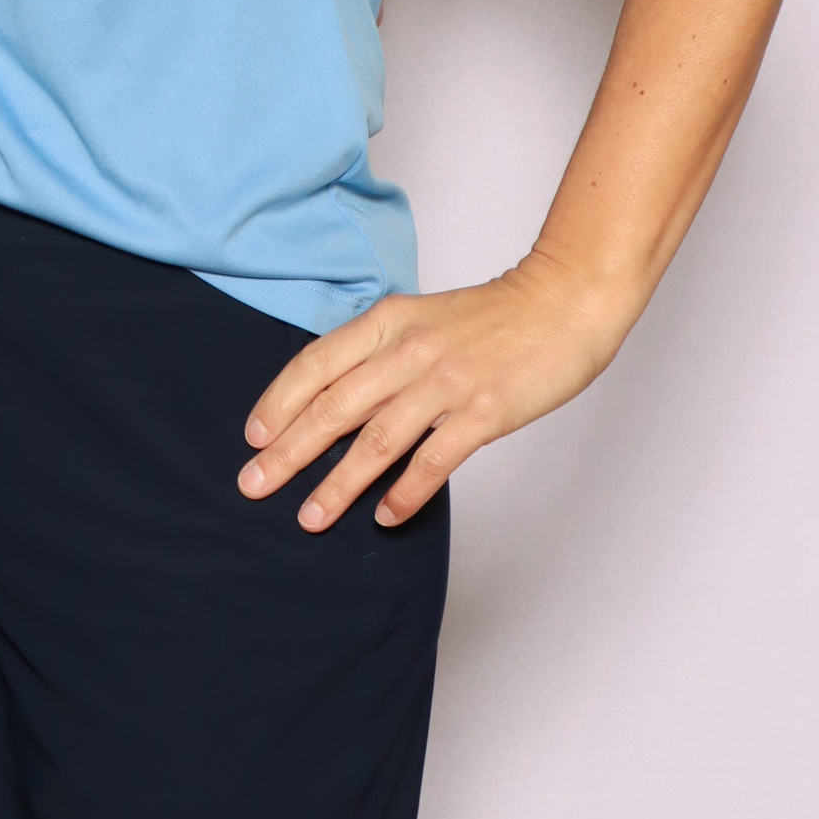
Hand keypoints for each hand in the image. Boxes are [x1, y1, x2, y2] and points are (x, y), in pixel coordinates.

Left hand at [237, 253, 633, 530]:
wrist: (564, 301)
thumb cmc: (494, 316)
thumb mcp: (423, 318)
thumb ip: (381, 353)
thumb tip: (335, 399)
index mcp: (390, 321)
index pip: (317, 363)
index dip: (279, 402)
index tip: (254, 438)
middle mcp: (410, 350)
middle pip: (334, 407)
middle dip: (289, 452)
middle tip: (254, 486)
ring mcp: (447, 382)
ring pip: (376, 440)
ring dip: (338, 484)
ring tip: (310, 517)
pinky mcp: (484, 412)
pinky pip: (433, 461)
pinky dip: (405, 494)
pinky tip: (385, 518)